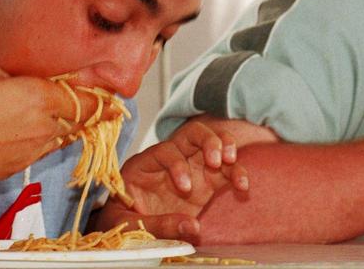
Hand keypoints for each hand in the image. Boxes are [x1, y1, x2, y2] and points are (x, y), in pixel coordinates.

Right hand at [0, 61, 113, 186]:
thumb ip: (14, 74)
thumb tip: (22, 79)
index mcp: (40, 98)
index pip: (86, 101)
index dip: (104, 102)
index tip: (115, 101)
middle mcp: (43, 127)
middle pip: (79, 123)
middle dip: (92, 116)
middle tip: (101, 111)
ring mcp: (31, 150)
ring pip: (62, 139)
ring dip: (68, 129)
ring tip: (64, 120)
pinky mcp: (16, 167)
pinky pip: (40, 152)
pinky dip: (44, 142)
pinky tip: (31, 135)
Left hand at [94, 120, 247, 243]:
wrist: (125, 229)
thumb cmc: (121, 221)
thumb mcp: (127, 224)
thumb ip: (157, 225)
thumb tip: (192, 226)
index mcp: (145, 164)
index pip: (165, 151)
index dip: (177, 165)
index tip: (185, 188)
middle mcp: (170, 160)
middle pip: (192, 133)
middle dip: (207, 140)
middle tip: (217, 158)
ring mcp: (191, 168)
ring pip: (213, 143)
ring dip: (225, 147)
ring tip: (231, 163)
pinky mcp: (206, 184)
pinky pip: (225, 170)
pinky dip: (236, 173)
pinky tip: (243, 186)